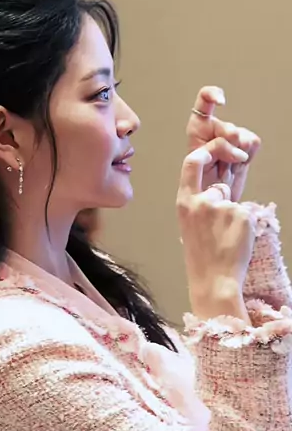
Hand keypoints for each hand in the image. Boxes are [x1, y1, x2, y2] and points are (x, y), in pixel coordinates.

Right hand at [177, 142, 254, 318]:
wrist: (213, 279)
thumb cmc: (201, 254)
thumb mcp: (190, 222)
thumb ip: (199, 201)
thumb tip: (216, 185)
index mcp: (184, 202)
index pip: (192, 161)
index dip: (208, 151)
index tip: (219, 151)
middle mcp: (201, 201)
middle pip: (219, 186)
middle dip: (223, 200)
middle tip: (221, 225)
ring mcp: (222, 207)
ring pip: (234, 202)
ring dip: (233, 216)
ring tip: (225, 238)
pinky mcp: (241, 215)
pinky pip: (247, 212)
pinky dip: (245, 225)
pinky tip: (234, 240)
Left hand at [186, 86, 260, 201]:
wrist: (211, 198)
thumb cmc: (197, 182)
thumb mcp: (196, 164)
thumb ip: (214, 147)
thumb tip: (238, 143)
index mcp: (198, 127)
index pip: (205, 99)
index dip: (214, 95)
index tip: (221, 102)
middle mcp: (216, 128)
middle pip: (228, 128)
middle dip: (226, 149)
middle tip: (219, 164)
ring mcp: (232, 137)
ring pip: (242, 136)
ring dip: (235, 156)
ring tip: (225, 167)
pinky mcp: (246, 147)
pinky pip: (253, 142)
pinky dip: (247, 156)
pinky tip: (237, 164)